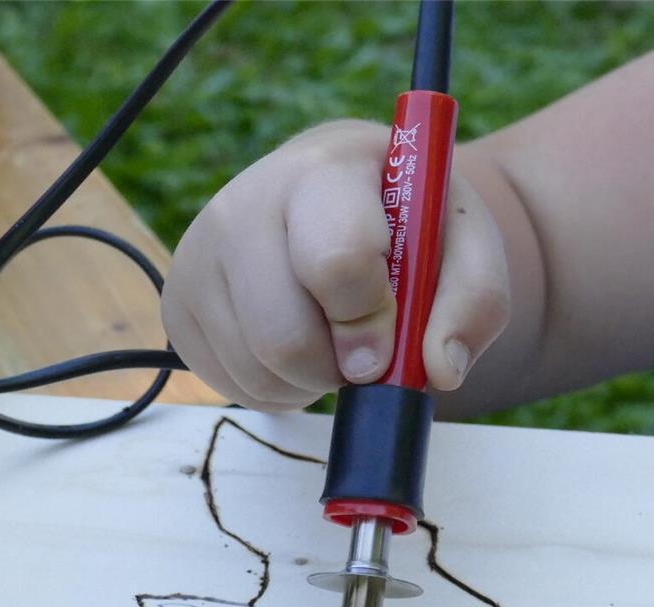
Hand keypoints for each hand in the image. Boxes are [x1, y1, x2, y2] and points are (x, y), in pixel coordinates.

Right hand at [162, 119, 509, 410]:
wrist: (343, 205)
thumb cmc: (408, 226)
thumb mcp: (466, 246)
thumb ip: (476, 300)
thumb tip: (440, 367)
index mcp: (324, 172)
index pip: (337, 262)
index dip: (369, 323)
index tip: (389, 344)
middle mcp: (244, 202)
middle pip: (283, 336)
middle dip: (338, 366)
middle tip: (363, 349)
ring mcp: (199, 252)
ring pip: (256, 369)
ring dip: (310, 381)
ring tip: (330, 339)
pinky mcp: (178, 301)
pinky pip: (228, 384)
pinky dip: (274, 387)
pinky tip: (294, 345)